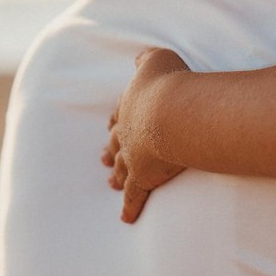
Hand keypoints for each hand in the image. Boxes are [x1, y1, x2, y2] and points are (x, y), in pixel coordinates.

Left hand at [102, 47, 189, 222]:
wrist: (172, 111)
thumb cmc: (168, 82)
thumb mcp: (157, 59)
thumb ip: (146, 58)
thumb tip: (138, 58)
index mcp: (130, 104)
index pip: (120, 113)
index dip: (117, 119)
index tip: (111, 125)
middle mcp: (127, 130)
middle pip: (116, 142)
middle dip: (110, 149)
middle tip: (102, 158)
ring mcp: (133, 155)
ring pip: (120, 168)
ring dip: (116, 174)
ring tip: (110, 182)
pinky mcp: (143, 177)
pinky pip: (134, 195)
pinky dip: (130, 206)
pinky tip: (126, 217)